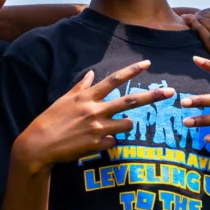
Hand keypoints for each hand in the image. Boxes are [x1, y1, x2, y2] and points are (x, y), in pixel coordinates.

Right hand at [12, 61, 176, 173]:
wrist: (38, 145)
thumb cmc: (50, 120)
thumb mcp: (64, 100)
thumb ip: (81, 87)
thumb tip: (91, 74)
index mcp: (87, 97)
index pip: (114, 80)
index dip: (132, 71)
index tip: (148, 63)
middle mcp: (95, 111)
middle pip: (130, 101)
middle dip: (152, 96)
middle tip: (170, 92)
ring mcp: (98, 129)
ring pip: (127, 124)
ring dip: (127, 124)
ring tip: (115, 126)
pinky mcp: (97, 145)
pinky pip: (114, 141)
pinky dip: (110, 140)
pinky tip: (96, 141)